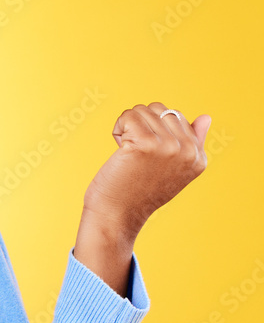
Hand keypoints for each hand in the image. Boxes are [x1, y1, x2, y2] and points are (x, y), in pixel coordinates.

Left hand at [83, 102, 210, 239]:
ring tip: (127, 153)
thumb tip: (206, 117)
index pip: (176, 116)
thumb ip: (191, 143)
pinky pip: (128, 116)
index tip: (148, 157)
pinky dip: (118, 129)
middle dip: (140, 125)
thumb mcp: (172, 169)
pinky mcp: (146, 143)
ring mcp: (169, 146)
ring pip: (142, 110)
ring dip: (127, 127)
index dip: (153, 130)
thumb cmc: (138, 191)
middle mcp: (188, 151)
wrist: (117, 214)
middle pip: (159, 109)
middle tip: (135, 153)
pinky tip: (119, 150)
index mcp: (198, 157)